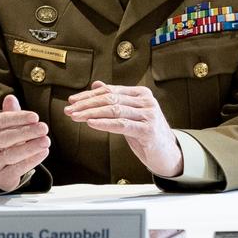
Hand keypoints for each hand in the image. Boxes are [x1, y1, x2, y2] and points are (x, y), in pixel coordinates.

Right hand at [0, 95, 49, 192]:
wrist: (0, 170)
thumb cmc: (6, 143)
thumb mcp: (7, 127)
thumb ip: (10, 114)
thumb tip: (10, 97)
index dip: (16, 118)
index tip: (35, 116)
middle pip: (2, 139)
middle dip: (25, 132)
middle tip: (44, 128)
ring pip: (8, 155)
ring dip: (30, 147)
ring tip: (46, 141)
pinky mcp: (1, 177)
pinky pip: (16, 169)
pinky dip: (31, 160)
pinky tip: (44, 152)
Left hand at [64, 81, 182, 176]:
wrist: (168, 153)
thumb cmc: (146, 133)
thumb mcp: (131, 113)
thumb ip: (116, 98)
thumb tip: (96, 84)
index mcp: (142, 94)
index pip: (111, 90)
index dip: (89, 94)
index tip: (73, 100)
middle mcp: (147, 102)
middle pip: (111, 98)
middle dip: (87, 104)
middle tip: (69, 109)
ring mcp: (149, 115)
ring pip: (114, 110)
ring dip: (91, 113)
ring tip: (75, 117)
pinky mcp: (148, 130)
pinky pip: (122, 125)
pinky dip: (104, 123)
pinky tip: (91, 124)